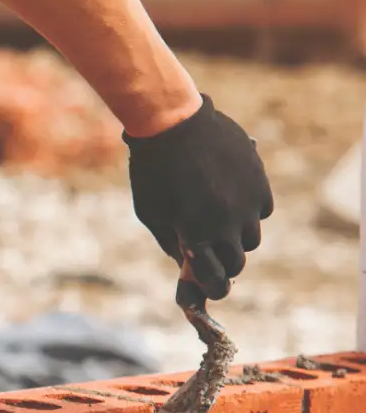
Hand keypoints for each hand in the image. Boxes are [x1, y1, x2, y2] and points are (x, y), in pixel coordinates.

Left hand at [125, 93, 273, 300]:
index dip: (215, 288)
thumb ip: (173, 243)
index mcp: (196, 234)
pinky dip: (249, 212)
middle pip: (237, 262)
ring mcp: (246, 202)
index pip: (216, 278)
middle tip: (213, 255)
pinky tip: (231, 199)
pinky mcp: (259, 182)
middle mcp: (226, 223)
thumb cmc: (152, 172)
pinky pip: (262, 211)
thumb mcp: (151, 214)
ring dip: (236, 238)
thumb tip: (189, 266)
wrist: (172, 125)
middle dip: (224, 264)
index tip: (214, 288)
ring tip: (219, 222)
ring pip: (251, 238)